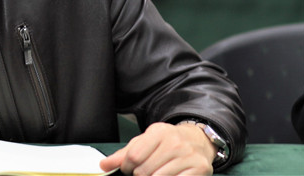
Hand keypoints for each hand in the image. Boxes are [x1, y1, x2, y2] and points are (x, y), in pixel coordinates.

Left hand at [99, 122, 216, 175]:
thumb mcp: (145, 141)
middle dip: (139, 175)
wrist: (197, 141)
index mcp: (158, 132)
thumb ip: (124, 154)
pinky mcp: (199, 169)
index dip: (126, 167)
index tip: (128, 170)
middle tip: (142, 173)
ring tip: (155, 174)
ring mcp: (188, 156)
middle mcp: (174, 142)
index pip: (134, 156)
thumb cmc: (166, 143)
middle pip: (144, 170)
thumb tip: (104, 165)